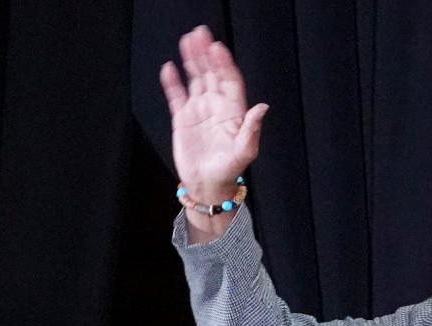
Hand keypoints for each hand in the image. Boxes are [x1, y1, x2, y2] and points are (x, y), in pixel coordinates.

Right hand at [158, 27, 267, 227]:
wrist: (207, 186)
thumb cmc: (229, 170)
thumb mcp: (244, 152)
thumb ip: (252, 129)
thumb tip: (262, 108)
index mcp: (232, 111)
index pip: (229, 80)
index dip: (224, 64)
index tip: (218, 48)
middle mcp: (216, 106)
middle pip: (211, 74)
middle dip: (206, 54)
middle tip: (200, 34)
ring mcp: (198, 110)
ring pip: (195, 79)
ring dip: (191, 60)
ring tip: (187, 42)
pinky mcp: (182, 119)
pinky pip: (176, 96)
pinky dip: (172, 82)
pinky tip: (169, 68)